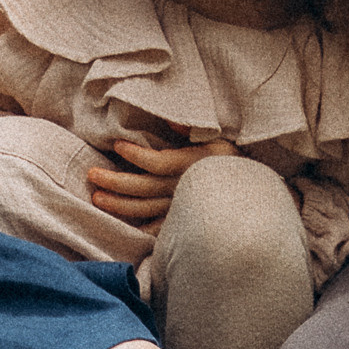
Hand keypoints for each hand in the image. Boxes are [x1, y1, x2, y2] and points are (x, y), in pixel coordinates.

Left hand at [86, 130, 235, 227]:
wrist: (257, 198)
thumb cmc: (237, 164)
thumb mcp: (220, 139)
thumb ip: (192, 129)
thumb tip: (170, 119)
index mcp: (191, 165)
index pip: (157, 162)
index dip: (135, 154)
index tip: (117, 145)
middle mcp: (183, 189)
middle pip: (142, 188)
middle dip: (114, 181)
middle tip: (91, 174)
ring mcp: (181, 209)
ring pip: (144, 210)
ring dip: (118, 205)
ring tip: (97, 197)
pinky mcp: (182, 223)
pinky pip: (157, 229)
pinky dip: (139, 228)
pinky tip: (121, 224)